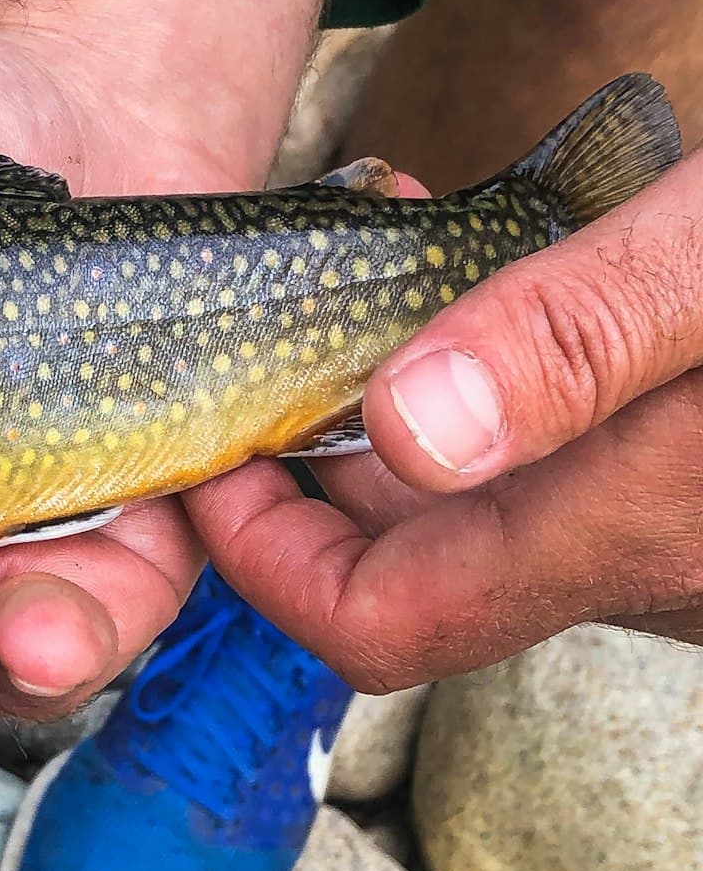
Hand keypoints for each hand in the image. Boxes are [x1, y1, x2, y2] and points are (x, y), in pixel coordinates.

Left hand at [184, 136, 702, 685]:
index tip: (214, 450)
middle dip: (324, 437)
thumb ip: (574, 340)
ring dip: (412, 388)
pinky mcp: (689, 474)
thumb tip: (406, 427)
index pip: (379, 621)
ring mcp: (670, 520)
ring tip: (389, 249)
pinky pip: (556, 453)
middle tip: (289, 308)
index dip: (264, 557)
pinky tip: (505, 265)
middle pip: (411, 549)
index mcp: (622, 532)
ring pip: (484, 492)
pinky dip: (498, 377)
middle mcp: (637, 557)